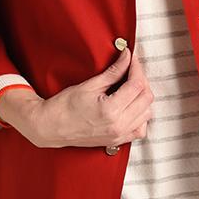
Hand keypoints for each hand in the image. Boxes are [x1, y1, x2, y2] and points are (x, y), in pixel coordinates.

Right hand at [0, 46, 153, 149]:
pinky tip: (131, 106)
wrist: (51, 127)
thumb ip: (113, 72)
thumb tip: (127, 57)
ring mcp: (119, 135)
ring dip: (143, 97)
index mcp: (111, 110)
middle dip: (141, 80)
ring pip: (147, 113)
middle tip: (131, 69)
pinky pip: (140, 129)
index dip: (137, 68)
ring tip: (130, 86)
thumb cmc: (64, 107)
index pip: (137, 85)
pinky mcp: (117, 141)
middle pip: (146, 98)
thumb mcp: (90, 85)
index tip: (131, 59)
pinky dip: (141, 116)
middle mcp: (119, 125)